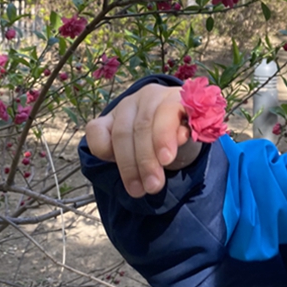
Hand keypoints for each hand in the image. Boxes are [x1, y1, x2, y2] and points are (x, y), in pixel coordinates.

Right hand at [85, 83, 202, 196]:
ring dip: (128, 165)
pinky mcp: (106, 117)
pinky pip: (95, 130)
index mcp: (174, 97)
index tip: (166, 160)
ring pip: (121, 132)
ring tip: (137, 189)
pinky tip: (113, 164)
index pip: (167, 110)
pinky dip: (102, 150)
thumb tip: (181, 136)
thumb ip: (188, 136)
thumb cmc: (181, 137)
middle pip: (142, 125)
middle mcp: (149, 96)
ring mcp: (126, 105)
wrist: (166, 136)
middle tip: (153, 186)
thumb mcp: (192, 139)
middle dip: (146, 160)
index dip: (164, 135)